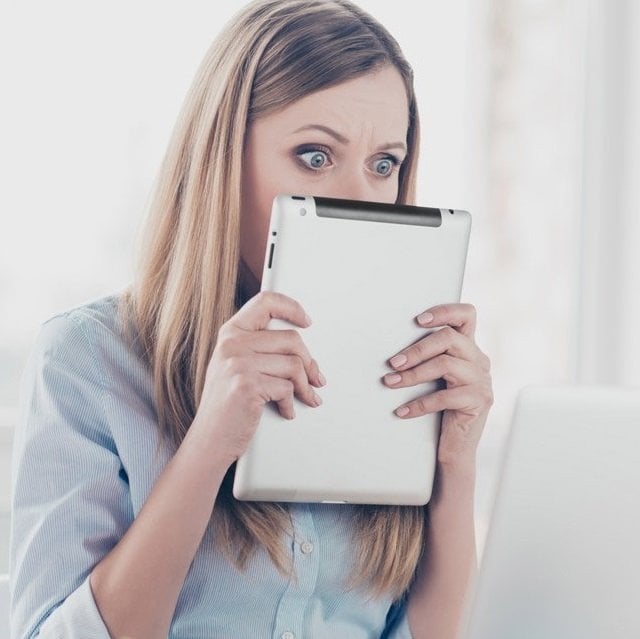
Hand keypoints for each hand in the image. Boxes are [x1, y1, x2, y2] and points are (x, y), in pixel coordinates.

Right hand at [192, 291, 324, 463]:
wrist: (208, 440)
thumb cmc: (225, 407)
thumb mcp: (235, 367)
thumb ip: (259, 349)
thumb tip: (301, 350)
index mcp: (230, 333)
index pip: (266, 302)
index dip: (291, 307)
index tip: (306, 321)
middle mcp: (232, 344)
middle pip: (291, 339)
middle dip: (309, 362)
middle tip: (315, 377)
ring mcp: (238, 363)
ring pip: (294, 365)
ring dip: (305, 386)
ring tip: (305, 396)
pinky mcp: (247, 385)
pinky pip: (288, 388)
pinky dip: (291, 403)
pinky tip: (286, 410)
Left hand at [382, 303, 492, 466]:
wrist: (456, 448)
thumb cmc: (440, 409)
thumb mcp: (437, 378)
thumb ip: (429, 357)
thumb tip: (394, 348)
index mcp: (470, 348)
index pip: (466, 315)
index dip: (444, 311)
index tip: (418, 320)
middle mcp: (480, 360)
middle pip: (449, 338)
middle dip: (417, 349)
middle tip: (393, 363)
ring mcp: (482, 381)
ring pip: (445, 365)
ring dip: (413, 374)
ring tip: (390, 383)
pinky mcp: (479, 402)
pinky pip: (444, 397)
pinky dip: (418, 404)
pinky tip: (401, 411)